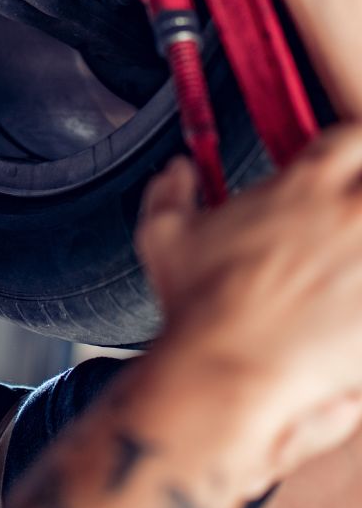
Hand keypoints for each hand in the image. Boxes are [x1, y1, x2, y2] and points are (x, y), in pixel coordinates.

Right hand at [136, 126, 361, 482]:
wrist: (226, 370)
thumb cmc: (200, 308)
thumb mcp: (164, 235)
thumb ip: (169, 191)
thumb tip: (177, 173)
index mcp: (303, 187)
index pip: (349, 137)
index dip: (344, 148)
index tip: (334, 163)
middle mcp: (349, 216)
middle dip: (361, 182)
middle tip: (344, 206)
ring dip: (359, 235)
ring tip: (343, 258)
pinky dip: (361, 285)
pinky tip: (346, 298)